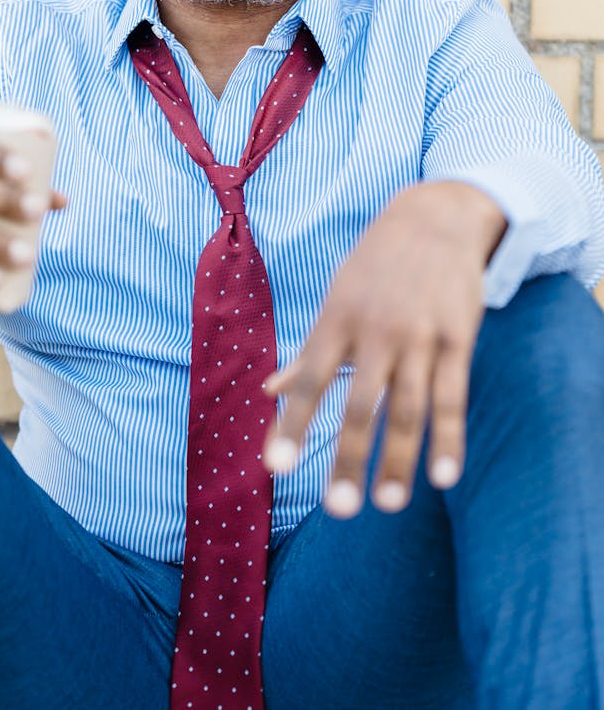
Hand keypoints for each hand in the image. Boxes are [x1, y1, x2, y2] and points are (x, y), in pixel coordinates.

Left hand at [263, 182, 505, 516]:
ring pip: (410, 408)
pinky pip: (453, 396)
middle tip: (339, 509)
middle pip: (361, 404)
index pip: (310, 380)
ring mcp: (420, 335)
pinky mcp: (459, 337)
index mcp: (337, 319)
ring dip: (400, 460)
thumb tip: (267, 392)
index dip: (292, 424)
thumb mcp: (336, 298)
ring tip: (389, 504)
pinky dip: (449, 438)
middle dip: (349, 457)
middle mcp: (376, 330)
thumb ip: (308, 351)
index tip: (276, 468)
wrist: (436, 217)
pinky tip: (443, 477)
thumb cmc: (376, 266)